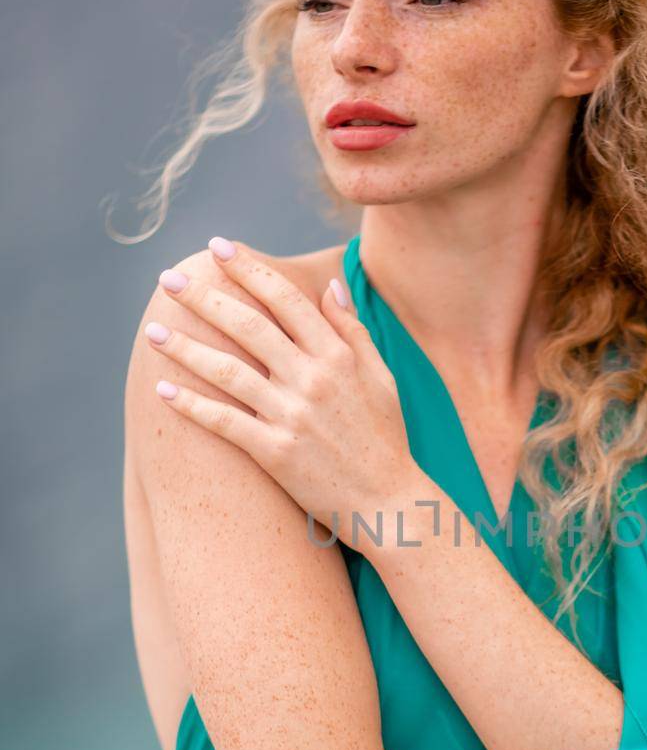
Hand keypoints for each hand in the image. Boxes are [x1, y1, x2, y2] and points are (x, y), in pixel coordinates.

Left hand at [146, 237, 420, 549]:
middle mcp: (313, 380)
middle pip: (248, 327)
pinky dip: (190, 405)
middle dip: (204, 298)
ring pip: (227, 372)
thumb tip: (330, 285)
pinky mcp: (276, 452)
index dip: (249, 269)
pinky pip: (224, 422)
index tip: (218, 248)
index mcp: (338, 356)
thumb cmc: (386, 438)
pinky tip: (162, 388)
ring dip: (185, 348)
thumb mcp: (381, 377)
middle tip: (169, 279)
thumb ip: (353, 330)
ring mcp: (292, 416)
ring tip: (154, 330)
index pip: (285, 300)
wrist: (390, 502)